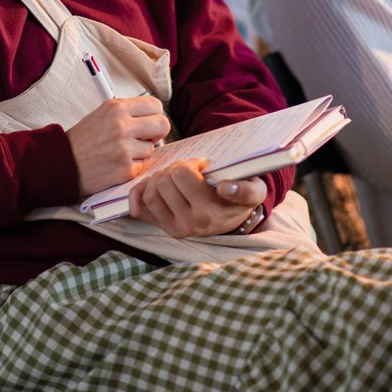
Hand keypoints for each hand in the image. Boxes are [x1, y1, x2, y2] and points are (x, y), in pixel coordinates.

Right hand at [67, 96, 170, 196]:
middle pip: (162, 124)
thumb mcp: (103, 114)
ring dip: (141, 152)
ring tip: (121, 152)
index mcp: (117, 108)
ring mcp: (124, 149)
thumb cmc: (83, 139)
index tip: (149, 121)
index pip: (155, 105)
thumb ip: (128, 112)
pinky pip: (142, 166)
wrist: (62, 162)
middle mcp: (122, 126)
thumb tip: (153, 117)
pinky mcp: (125, 169)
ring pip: (152, 148)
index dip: (155, 115)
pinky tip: (117, 164)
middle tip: (146, 137)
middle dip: (157, 132)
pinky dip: (133, 166)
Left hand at [129, 159, 266, 238]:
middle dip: (175, 168)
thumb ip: (245, 190)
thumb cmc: (240, 197)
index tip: (203, 165)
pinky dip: (139, 192)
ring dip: (159, 178)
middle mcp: (189, 224)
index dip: (191, 163)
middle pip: (164, 180)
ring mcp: (173, 227)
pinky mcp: (161, 227)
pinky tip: (153, 184)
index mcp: (209, 213)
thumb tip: (224, 187)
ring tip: (175, 177)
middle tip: (189, 169)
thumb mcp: (253, 191)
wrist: (233, 219)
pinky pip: (138, 208)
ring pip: (149, 192)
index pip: (182, 175)